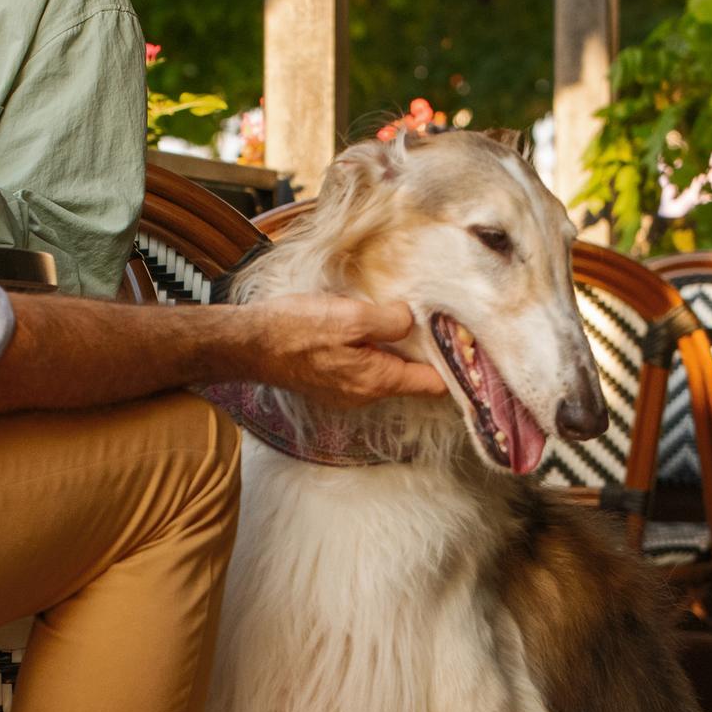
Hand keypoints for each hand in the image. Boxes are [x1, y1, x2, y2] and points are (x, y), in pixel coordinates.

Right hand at [240, 293, 447, 407]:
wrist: (248, 344)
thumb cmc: (295, 330)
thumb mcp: (350, 316)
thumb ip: (390, 320)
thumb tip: (411, 321)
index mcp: (378, 381)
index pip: (434, 385)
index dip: (452, 363)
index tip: (464, 340)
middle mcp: (365, 395)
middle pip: (411, 377)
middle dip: (423, 351)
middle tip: (433, 318)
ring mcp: (347, 393)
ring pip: (387, 372)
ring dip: (394, 349)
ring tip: (396, 318)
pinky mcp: (331, 384)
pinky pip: (364, 369)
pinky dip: (371, 351)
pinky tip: (362, 328)